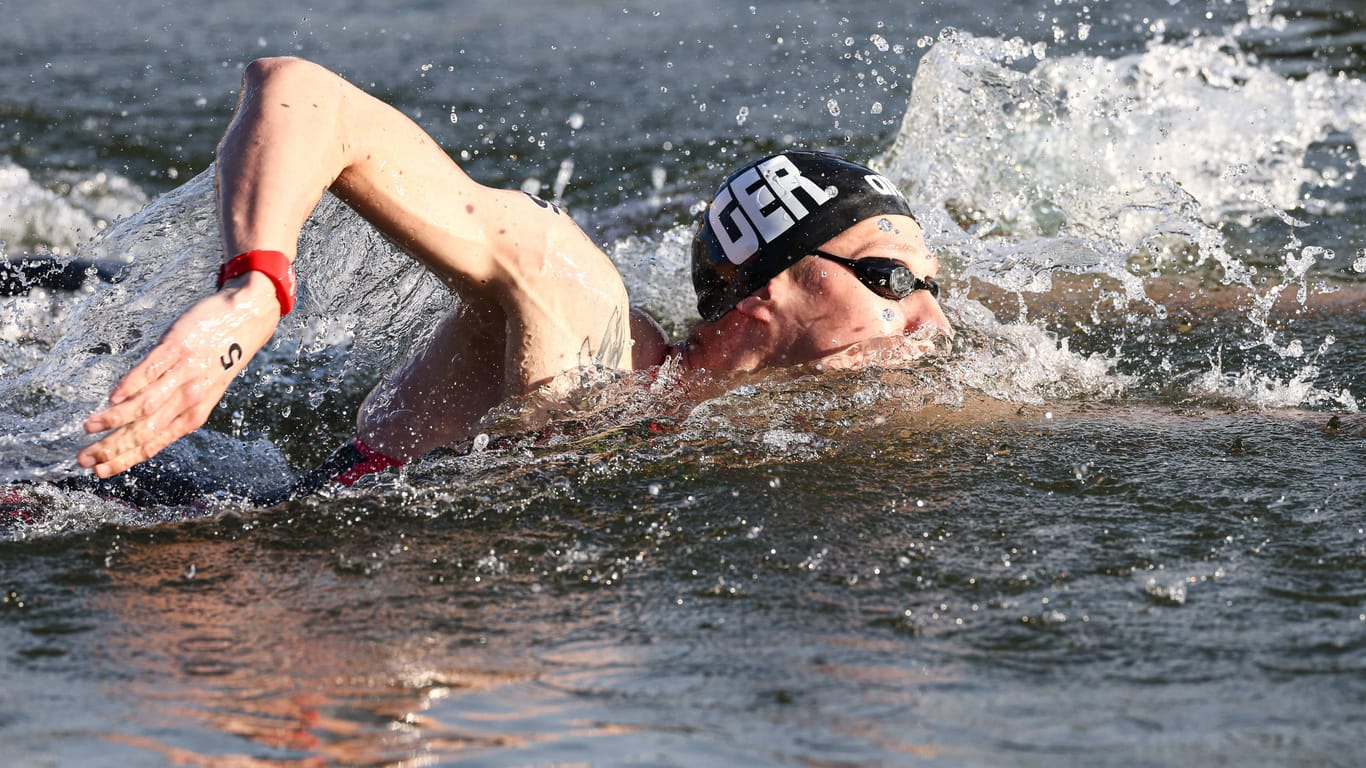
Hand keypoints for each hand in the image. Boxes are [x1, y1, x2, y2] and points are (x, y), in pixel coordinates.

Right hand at [77, 274, 280, 477]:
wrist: (247, 317)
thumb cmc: (223, 355)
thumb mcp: (206, 388)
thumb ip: (177, 405)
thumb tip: (140, 421)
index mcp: (195, 411)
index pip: (154, 443)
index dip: (126, 458)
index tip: (101, 472)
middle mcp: (190, 397)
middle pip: (145, 429)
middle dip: (112, 447)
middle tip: (83, 459)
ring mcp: (183, 372)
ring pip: (145, 403)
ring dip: (114, 419)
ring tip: (89, 428)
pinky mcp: (177, 347)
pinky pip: (151, 370)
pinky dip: (131, 386)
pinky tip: (113, 398)